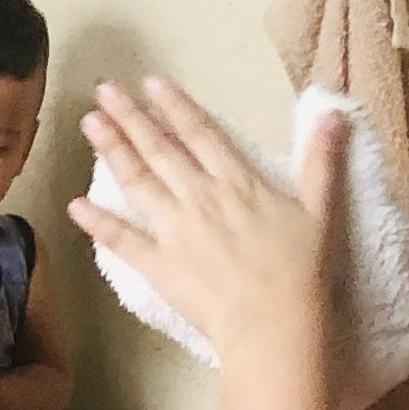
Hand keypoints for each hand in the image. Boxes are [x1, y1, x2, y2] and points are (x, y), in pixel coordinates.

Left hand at [68, 75, 341, 373]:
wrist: (274, 325)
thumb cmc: (301, 272)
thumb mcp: (322, 210)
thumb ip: (321, 160)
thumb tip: (333, 113)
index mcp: (237, 182)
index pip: (200, 133)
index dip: (175, 106)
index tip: (151, 83)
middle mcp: (200, 198)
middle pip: (160, 150)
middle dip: (131, 117)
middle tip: (104, 91)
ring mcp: (175, 231)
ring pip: (137, 183)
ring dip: (112, 151)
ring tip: (89, 124)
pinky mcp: (159, 266)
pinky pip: (122, 240)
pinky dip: (98, 223)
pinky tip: (75, 205)